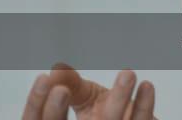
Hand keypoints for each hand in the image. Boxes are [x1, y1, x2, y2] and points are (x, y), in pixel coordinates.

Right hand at [22, 64, 155, 119]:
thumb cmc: (108, 112)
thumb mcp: (85, 97)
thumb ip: (71, 84)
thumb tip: (57, 70)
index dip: (36, 104)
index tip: (41, 80)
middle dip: (60, 110)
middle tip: (61, 89)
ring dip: (119, 97)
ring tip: (127, 73)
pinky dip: (143, 104)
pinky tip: (146, 86)